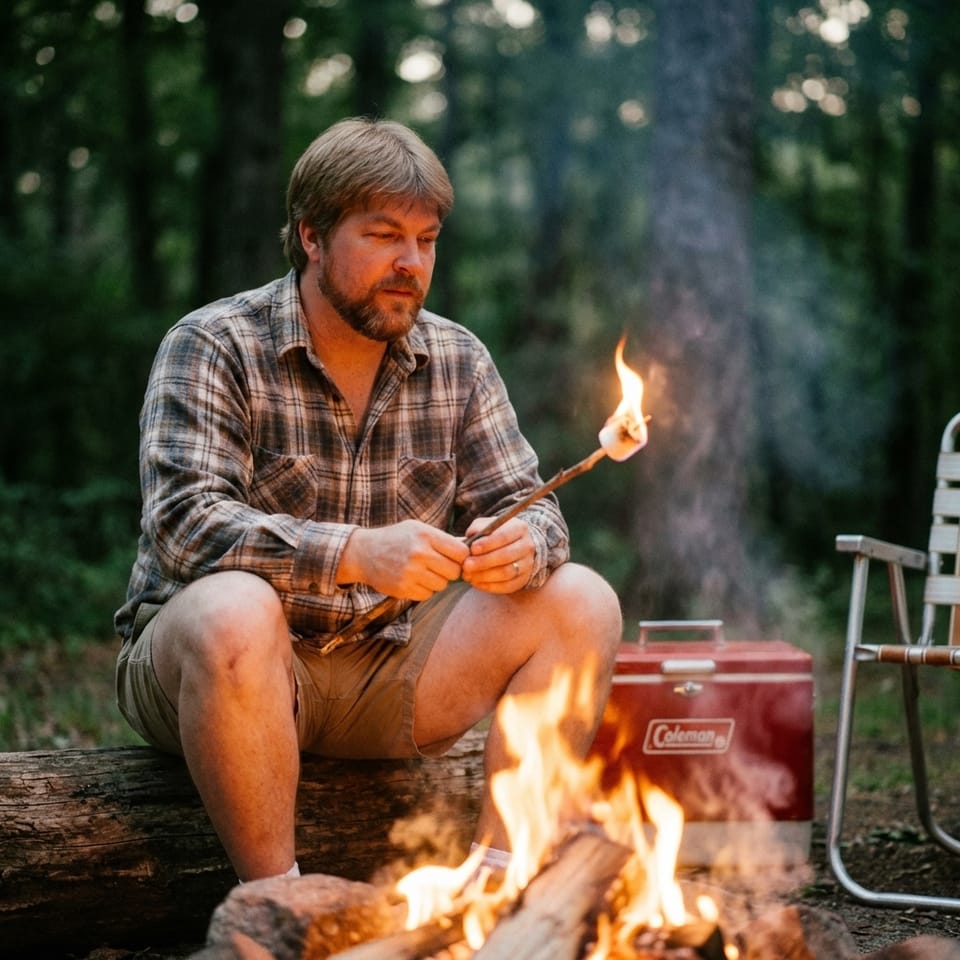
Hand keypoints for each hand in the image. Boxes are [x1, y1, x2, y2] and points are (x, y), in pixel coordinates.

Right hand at [338, 520, 468, 599]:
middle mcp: (419, 554)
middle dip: (450, 571)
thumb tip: (473, 549)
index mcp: (426, 535)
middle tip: (440, 566)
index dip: (462, 557)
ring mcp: (411, 572)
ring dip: (437, 581)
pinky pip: (428, 594)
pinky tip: (413, 579)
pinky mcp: (404, 588)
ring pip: (442, 585)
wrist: (364, 552)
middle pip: (455, 571)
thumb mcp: (418, 529)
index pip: (462, 552)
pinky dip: (424, 589)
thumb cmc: (396, 538)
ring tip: (424, 571)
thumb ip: (443, 539)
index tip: (455, 557)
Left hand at [461, 516, 531, 592]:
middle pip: (506, 556)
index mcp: (519, 528)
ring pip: (506, 573)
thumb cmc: (497, 535)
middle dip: (483, 562)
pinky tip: (476, 582)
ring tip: (468, 575)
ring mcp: (527, 564)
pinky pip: (506, 586)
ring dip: (484, 576)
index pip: (504, 536)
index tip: (472, 548)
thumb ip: (478, 528)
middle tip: (466, 565)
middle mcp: (527, 546)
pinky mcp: (523, 580)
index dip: (487, 544)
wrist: (516, 547)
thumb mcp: (489, 525)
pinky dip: (489, 586)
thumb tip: (469, 537)